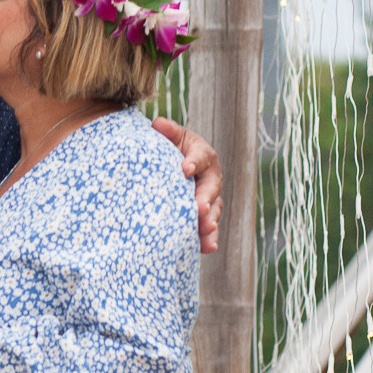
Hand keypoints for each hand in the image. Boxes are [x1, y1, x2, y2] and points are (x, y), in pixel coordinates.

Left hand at [152, 117, 222, 254]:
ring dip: (210, 221)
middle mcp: (210, 177)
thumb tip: (158, 124)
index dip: (194, 161)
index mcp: (202, 154)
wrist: (171, 166)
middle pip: (211, 188)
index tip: (185, 168)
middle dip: (205, 198)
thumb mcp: (169, 137)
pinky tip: (206, 247)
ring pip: (214, 210)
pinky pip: (210, 228)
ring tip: (205, 230)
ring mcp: (210, 198)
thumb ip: (167, 131)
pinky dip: (208, 238)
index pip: (200, 156)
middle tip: (199, 208)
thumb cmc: (169, 148)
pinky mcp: (206, 216)